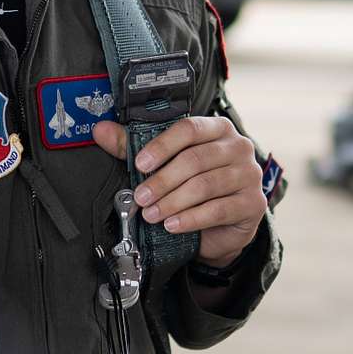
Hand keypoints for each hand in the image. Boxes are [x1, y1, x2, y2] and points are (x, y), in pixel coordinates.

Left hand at [92, 114, 265, 267]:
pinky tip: (172, 225)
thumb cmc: (193, 184)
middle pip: (195, 160)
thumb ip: (133, 146)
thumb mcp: (164, 163)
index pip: (189, 129)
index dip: (162, 146)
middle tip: (140, 197)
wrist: (221, 224)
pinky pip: (218, 210)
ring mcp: (249, 175)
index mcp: (216, 128)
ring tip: (151, 214)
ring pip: (205, 185)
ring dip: (172, 202)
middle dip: (162, 181)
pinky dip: (190, 219)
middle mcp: (238, 147)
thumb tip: (100, 130)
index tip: (140, 163)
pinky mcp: (252, 203)